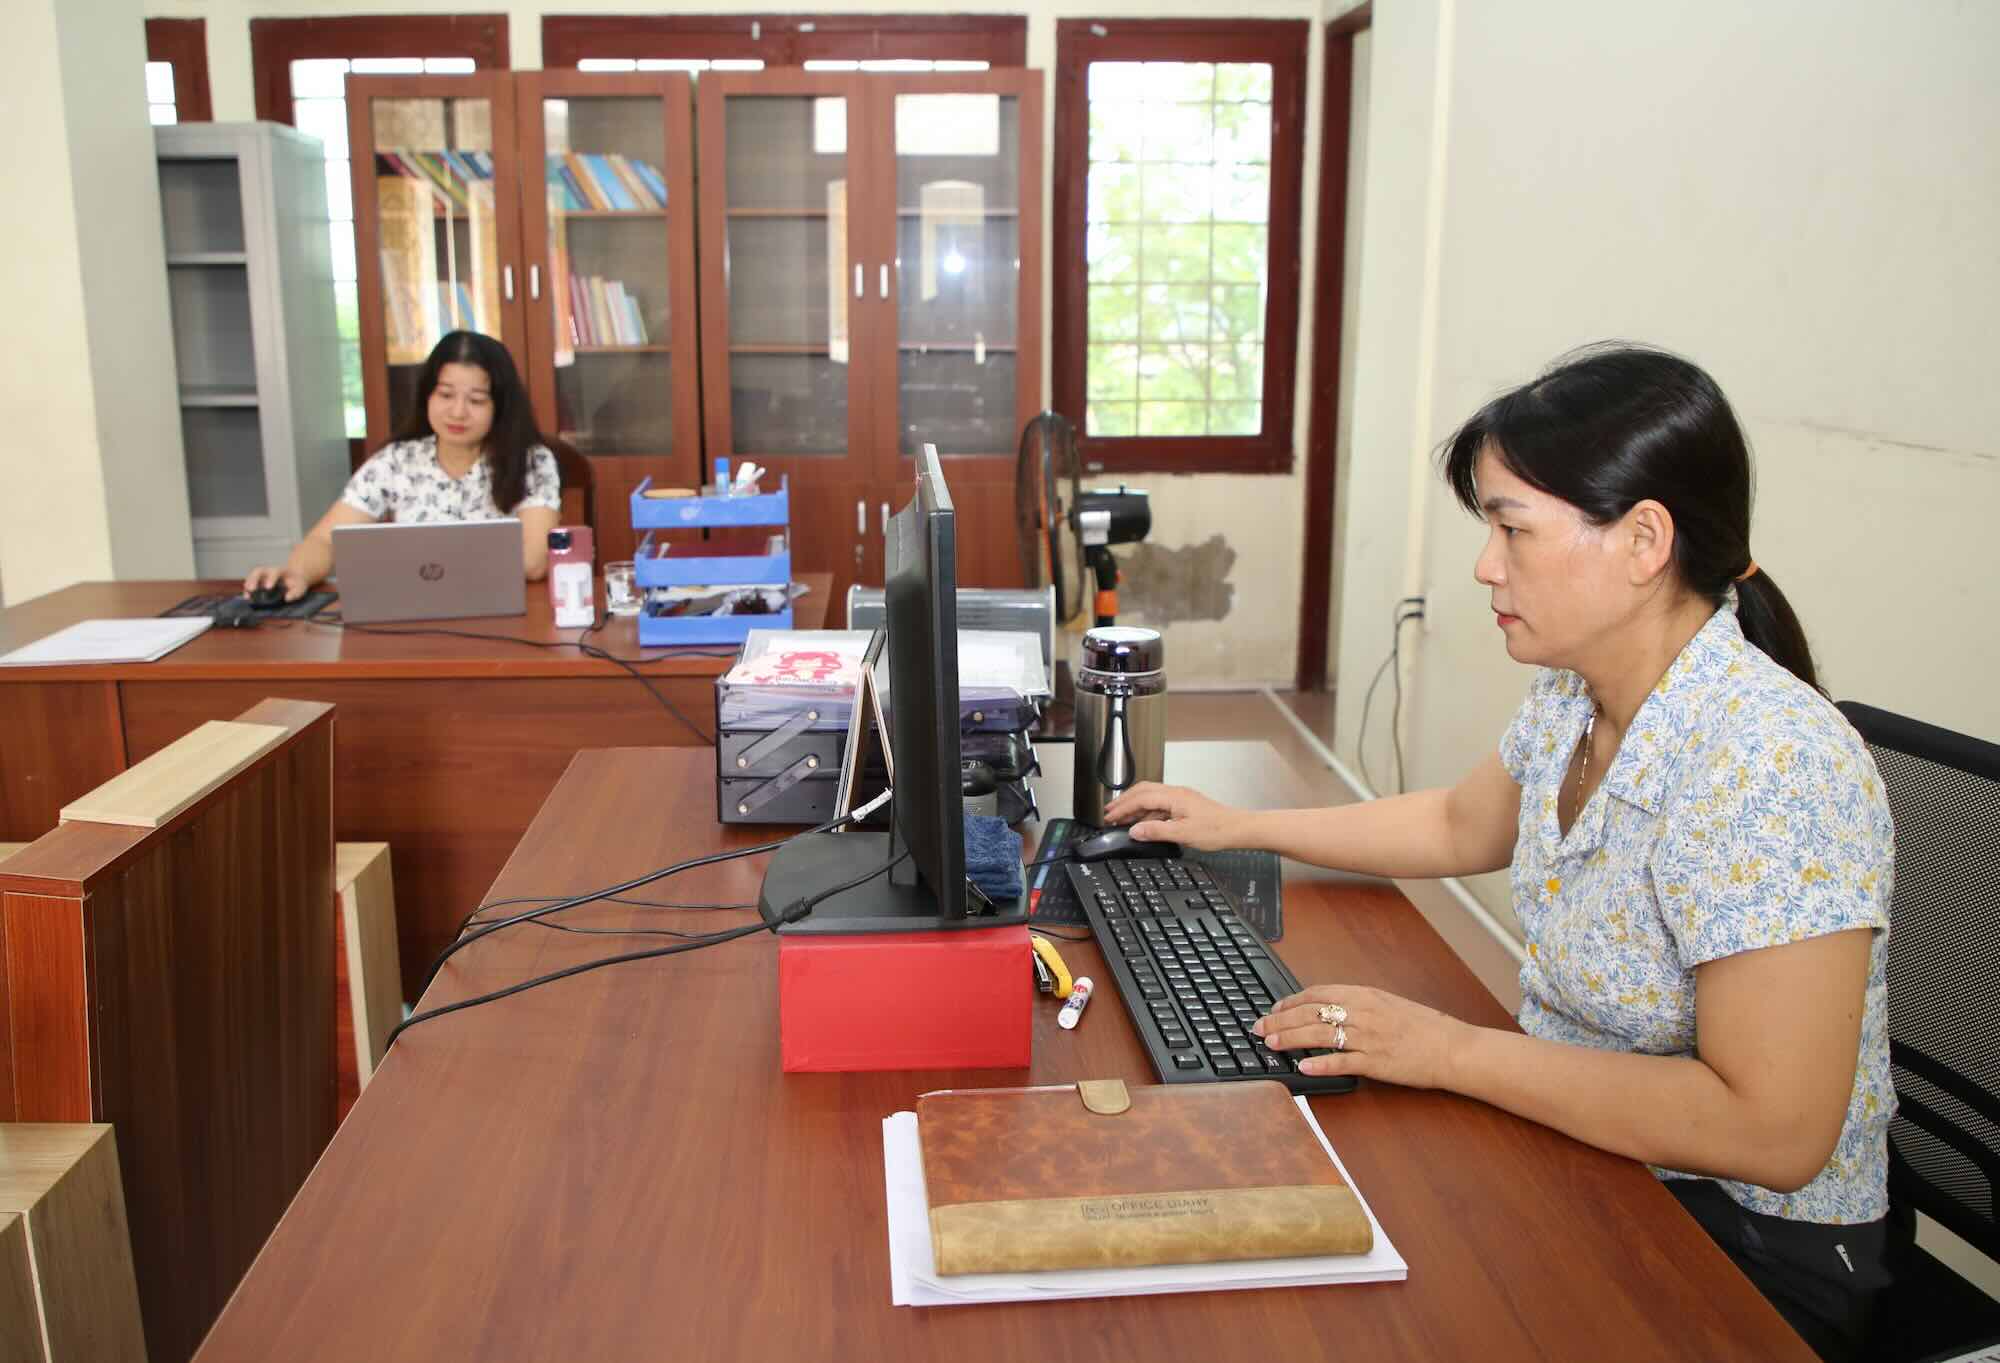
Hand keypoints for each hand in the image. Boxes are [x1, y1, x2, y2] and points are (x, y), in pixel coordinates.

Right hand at [242, 565, 307, 602]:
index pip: (275, 572)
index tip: (268, 588)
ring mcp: (262, 576)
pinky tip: (247, 598)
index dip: (271, 579)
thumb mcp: (301, 587)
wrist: (294, 578)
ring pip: (252, 576)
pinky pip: (250, 584)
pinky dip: (248, 590)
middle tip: (251, 589)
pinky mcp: (258, 582)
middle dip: (254, 579)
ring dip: (248, 585)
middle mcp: (269, 571)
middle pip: (259, 571)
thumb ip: (296, 592)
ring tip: (247, 595)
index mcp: (281, 571)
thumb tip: (287, 598)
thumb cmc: (297, 583)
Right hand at [1100, 782, 1246, 851]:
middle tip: (1109, 812)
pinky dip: (1147, 813)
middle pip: (1142, 791)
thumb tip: (1134, 831)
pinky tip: (1144, 824)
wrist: (1238, 829)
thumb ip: (1155, 831)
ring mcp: (1180, 798)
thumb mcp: (1182, 834)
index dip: (1122, 807)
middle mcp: (1176, 793)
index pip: (1140, 798)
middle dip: (1124, 801)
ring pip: (1151, 798)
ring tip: (1122, 819)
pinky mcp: (1185, 806)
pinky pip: (1160, 805)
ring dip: (1135, 807)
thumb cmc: (1217, 830)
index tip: (1109, 816)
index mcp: (1173, 796)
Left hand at [1253, 984, 1467, 1088]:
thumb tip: (1326, 1008)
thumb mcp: (1386, 1004)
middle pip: (1310, 1013)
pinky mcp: (1375, 1063)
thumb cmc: (1422, 1027)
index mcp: (1364, 995)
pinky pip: (1342, 1063)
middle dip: (1280, 1019)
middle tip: (1259, 1027)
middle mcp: (1363, 1013)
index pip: (1317, 993)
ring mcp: (1368, 1038)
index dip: (1290, 1001)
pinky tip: (1302, 1067)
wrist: (1451, 1047)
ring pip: (1319, 1036)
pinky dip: (1319, 1065)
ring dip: (1290, 1039)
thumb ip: (1357, 1004)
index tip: (1274, 1008)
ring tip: (1270, 1043)